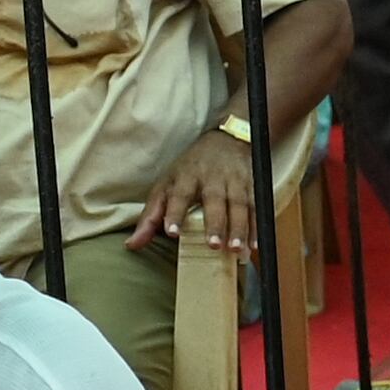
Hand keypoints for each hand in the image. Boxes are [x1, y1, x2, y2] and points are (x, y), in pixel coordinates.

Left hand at [135, 129, 258, 251]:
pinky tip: (254, 244)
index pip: (179, 195)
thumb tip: (132, 244)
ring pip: (238, 205)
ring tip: (236, 249)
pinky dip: (257, 227)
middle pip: (214, 201)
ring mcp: (234, 181)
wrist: (226, 140)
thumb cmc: (191, 168)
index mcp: (186, 176)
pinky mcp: (252, 185)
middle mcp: (211, 178)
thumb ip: (151, 217)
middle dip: (214, 223)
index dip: (175, 213)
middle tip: (213, 245)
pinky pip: (256, 208)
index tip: (172, 232)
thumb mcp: (166, 186)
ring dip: (239, 228)